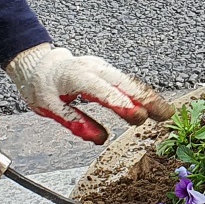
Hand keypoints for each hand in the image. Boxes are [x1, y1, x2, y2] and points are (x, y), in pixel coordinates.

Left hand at [5, 42, 174, 143]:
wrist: (38, 64)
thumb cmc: (41, 86)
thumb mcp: (50, 109)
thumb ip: (76, 122)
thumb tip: (100, 139)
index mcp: (78, 77)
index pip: (105, 93)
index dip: (123, 106)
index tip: (140, 118)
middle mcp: (94, 69)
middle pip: (126, 84)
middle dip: (147, 100)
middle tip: (166, 115)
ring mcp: (102, 68)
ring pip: (130, 82)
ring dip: (149, 97)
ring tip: (166, 112)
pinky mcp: (106, 71)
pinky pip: (126, 82)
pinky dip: (141, 92)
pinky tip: (152, 104)